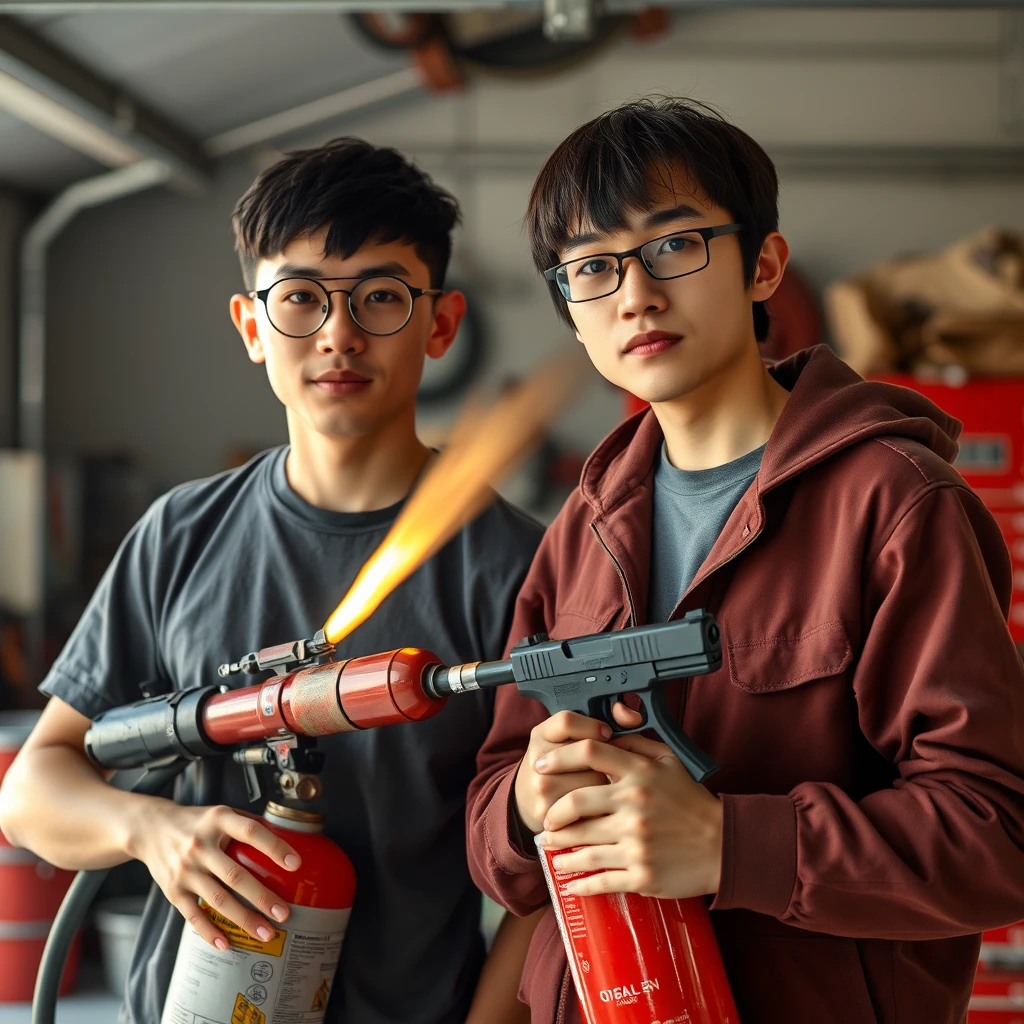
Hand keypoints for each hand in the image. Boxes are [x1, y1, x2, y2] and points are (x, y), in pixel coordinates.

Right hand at [130, 800, 300, 949]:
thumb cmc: (196, 822)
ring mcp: (185, 870)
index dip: (274, 847)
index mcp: (218, 820)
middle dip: (262, 897)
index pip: (251, 832)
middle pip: (235, 875)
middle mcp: (200, 845)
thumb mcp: (220, 812)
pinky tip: (227, 944)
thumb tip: (286, 836)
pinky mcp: (173, 890)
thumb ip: (248, 823)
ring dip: (244, 919)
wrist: (149, 829)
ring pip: (218, 900)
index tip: (295, 864)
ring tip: (266, 933)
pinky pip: (193, 915)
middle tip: (284, 914)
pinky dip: (210, 932)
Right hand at [513, 711, 614, 834]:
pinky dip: (601, 803)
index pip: (567, 721)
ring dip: (605, 781)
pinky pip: (591, 805)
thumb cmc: (558, 765)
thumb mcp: (566, 738)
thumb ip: (600, 721)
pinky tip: (597, 802)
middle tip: (604, 764)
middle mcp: (538, 759)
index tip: (606, 733)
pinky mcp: (552, 812)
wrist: (528, 801)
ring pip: (593, 779)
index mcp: (541, 735)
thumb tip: (634, 717)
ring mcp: (543, 786)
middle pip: (587, 752)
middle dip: (603, 758)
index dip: (592, 725)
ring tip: (600, 784)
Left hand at [537, 730, 722, 898]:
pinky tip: (570, 882)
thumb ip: (635, 744)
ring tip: (550, 850)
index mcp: (640, 773)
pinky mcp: (641, 874)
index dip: (559, 757)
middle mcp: (634, 805)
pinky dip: (580, 884)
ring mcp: (636, 842)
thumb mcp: (669, 761)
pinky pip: (600, 880)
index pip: (589, 752)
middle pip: (574, 803)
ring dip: (560, 850)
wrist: (722, 845)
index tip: (542, 766)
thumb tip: (604, 736)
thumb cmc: (692, 801)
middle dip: (553, 815)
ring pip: (582, 846)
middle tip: (545, 821)